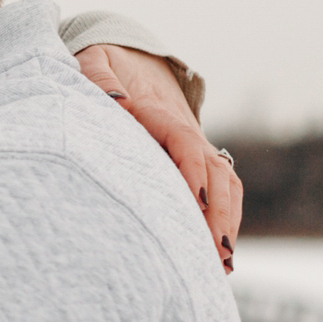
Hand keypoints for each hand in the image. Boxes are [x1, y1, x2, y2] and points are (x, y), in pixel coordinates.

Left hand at [75, 44, 242, 272]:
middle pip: (214, 172)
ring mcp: (195, 147)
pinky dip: (226, 219)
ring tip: (222, 263)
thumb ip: (99, 78)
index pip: (186, 145)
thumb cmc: (104, 66)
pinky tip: (218, 255)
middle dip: (218, 212)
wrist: (128, 58)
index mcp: (161, 112)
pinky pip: (221, 190)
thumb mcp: (95, 63)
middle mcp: (187, 132)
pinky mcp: (194, 162)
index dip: (192, 174)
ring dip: (227, 221)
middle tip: (214, 252)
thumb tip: (116, 100)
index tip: (196, 203)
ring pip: (225, 184)